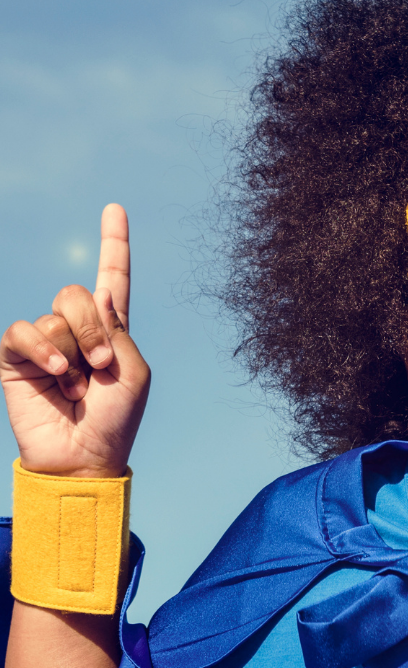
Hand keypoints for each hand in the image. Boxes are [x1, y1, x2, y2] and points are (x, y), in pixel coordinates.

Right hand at [1, 204, 150, 477]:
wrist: (83, 459)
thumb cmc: (114, 420)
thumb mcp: (131, 371)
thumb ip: (118, 329)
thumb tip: (99, 293)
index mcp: (111, 328)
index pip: (112, 276)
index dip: (113, 242)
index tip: (115, 208)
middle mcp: (75, 329)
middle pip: (78, 294)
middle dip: (94, 330)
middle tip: (101, 367)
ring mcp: (44, 343)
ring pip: (54, 316)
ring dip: (72, 352)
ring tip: (77, 387)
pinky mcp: (15, 358)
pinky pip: (23, 331)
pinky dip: (43, 350)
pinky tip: (57, 376)